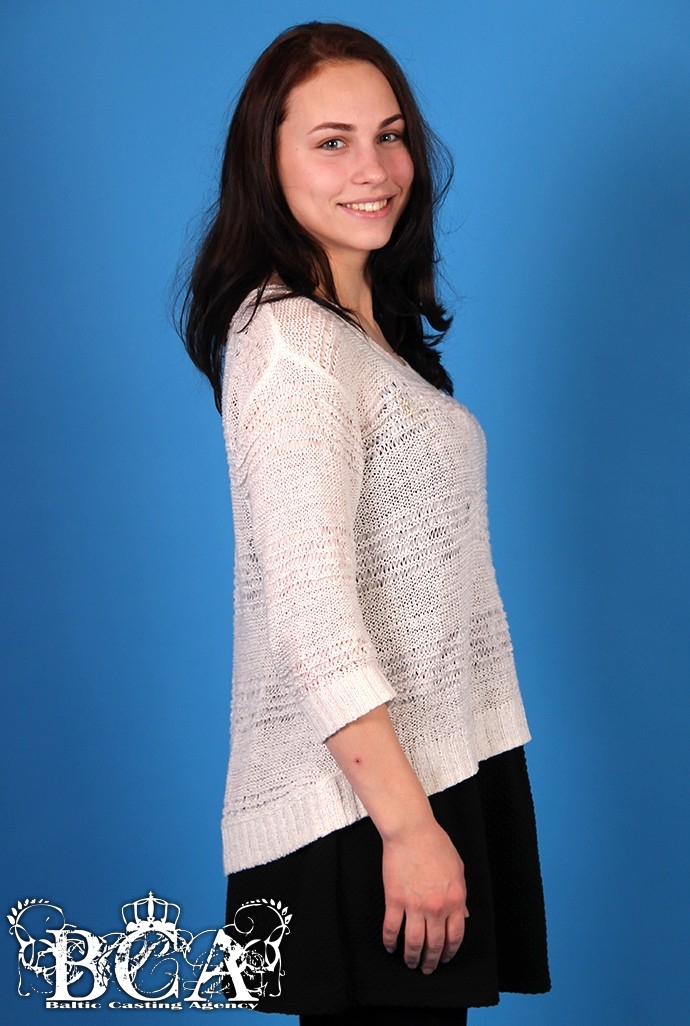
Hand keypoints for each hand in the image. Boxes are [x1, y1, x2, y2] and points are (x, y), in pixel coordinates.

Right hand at [381, 819, 467, 973]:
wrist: (412, 831)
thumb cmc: (435, 844)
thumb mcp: (458, 869)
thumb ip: (461, 895)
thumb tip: (464, 915)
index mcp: (455, 900)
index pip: (455, 936)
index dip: (450, 952)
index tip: (445, 958)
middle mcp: (436, 907)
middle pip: (434, 944)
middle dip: (431, 961)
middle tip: (427, 968)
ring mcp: (414, 905)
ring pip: (413, 942)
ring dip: (412, 957)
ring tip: (410, 963)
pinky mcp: (395, 900)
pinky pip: (392, 928)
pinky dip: (390, 942)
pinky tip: (390, 947)